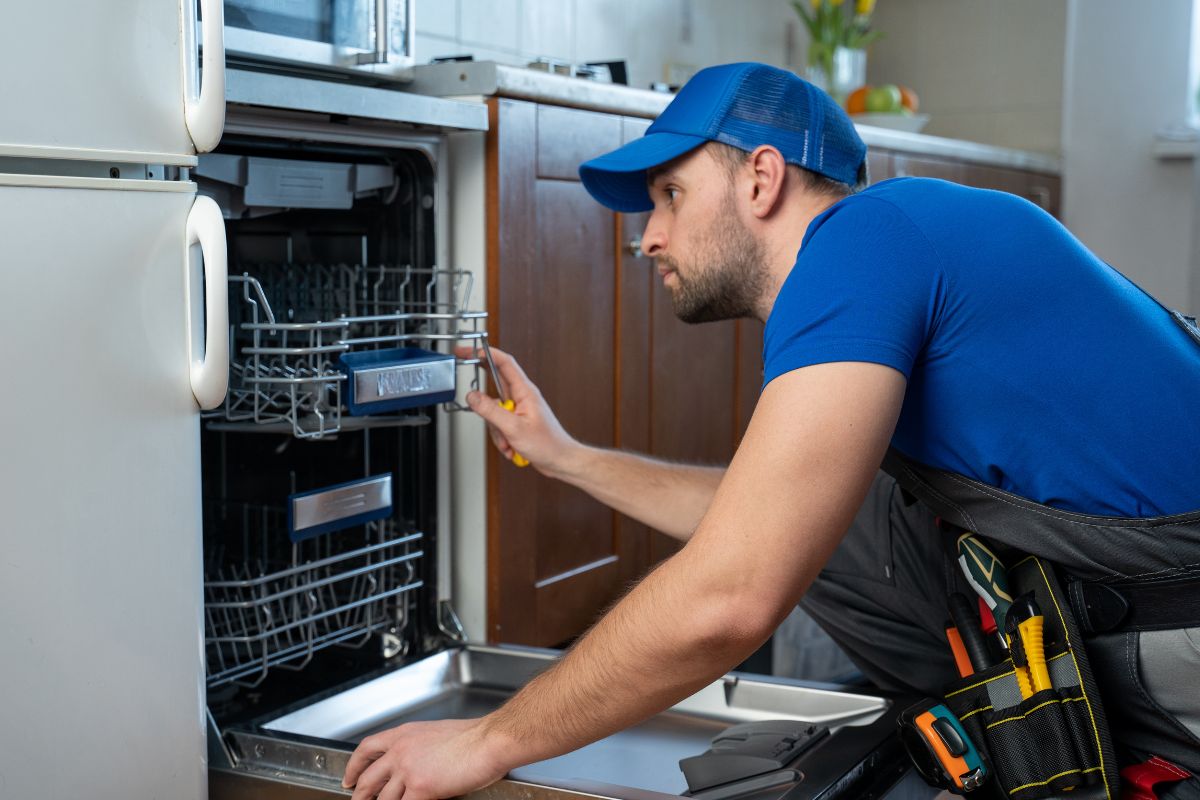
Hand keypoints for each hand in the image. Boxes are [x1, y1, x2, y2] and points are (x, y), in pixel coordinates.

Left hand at [342, 718, 509, 799]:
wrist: (488, 742)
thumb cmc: (474, 738)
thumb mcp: (436, 734)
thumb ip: (419, 748)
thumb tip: (414, 765)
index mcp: (405, 734)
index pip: (367, 748)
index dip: (353, 766)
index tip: (349, 777)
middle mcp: (401, 751)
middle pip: (368, 778)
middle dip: (360, 794)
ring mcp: (408, 770)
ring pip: (383, 798)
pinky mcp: (420, 788)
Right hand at [456, 345, 580, 476]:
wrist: (560, 460)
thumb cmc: (548, 444)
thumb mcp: (514, 427)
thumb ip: (490, 410)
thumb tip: (472, 396)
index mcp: (525, 391)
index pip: (504, 363)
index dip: (486, 353)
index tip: (470, 351)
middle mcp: (522, 397)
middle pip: (494, 386)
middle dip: (484, 399)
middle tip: (475, 395)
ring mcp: (519, 409)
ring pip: (494, 411)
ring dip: (496, 429)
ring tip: (509, 441)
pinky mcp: (516, 422)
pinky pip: (499, 424)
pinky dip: (502, 437)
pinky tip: (512, 446)